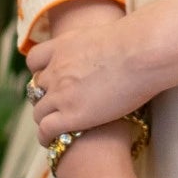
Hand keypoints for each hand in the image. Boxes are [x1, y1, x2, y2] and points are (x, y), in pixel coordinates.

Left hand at [26, 10, 149, 146]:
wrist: (142, 54)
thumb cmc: (137, 43)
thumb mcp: (104, 35)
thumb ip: (94, 46)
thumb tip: (106, 50)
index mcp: (63, 46)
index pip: (35, 59)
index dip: (40, 71)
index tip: (51, 79)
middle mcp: (56, 70)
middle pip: (36, 88)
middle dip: (46, 97)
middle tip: (59, 107)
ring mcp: (61, 94)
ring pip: (39, 112)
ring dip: (46, 119)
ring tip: (55, 129)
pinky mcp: (71, 116)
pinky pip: (46, 130)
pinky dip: (46, 137)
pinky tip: (53, 142)